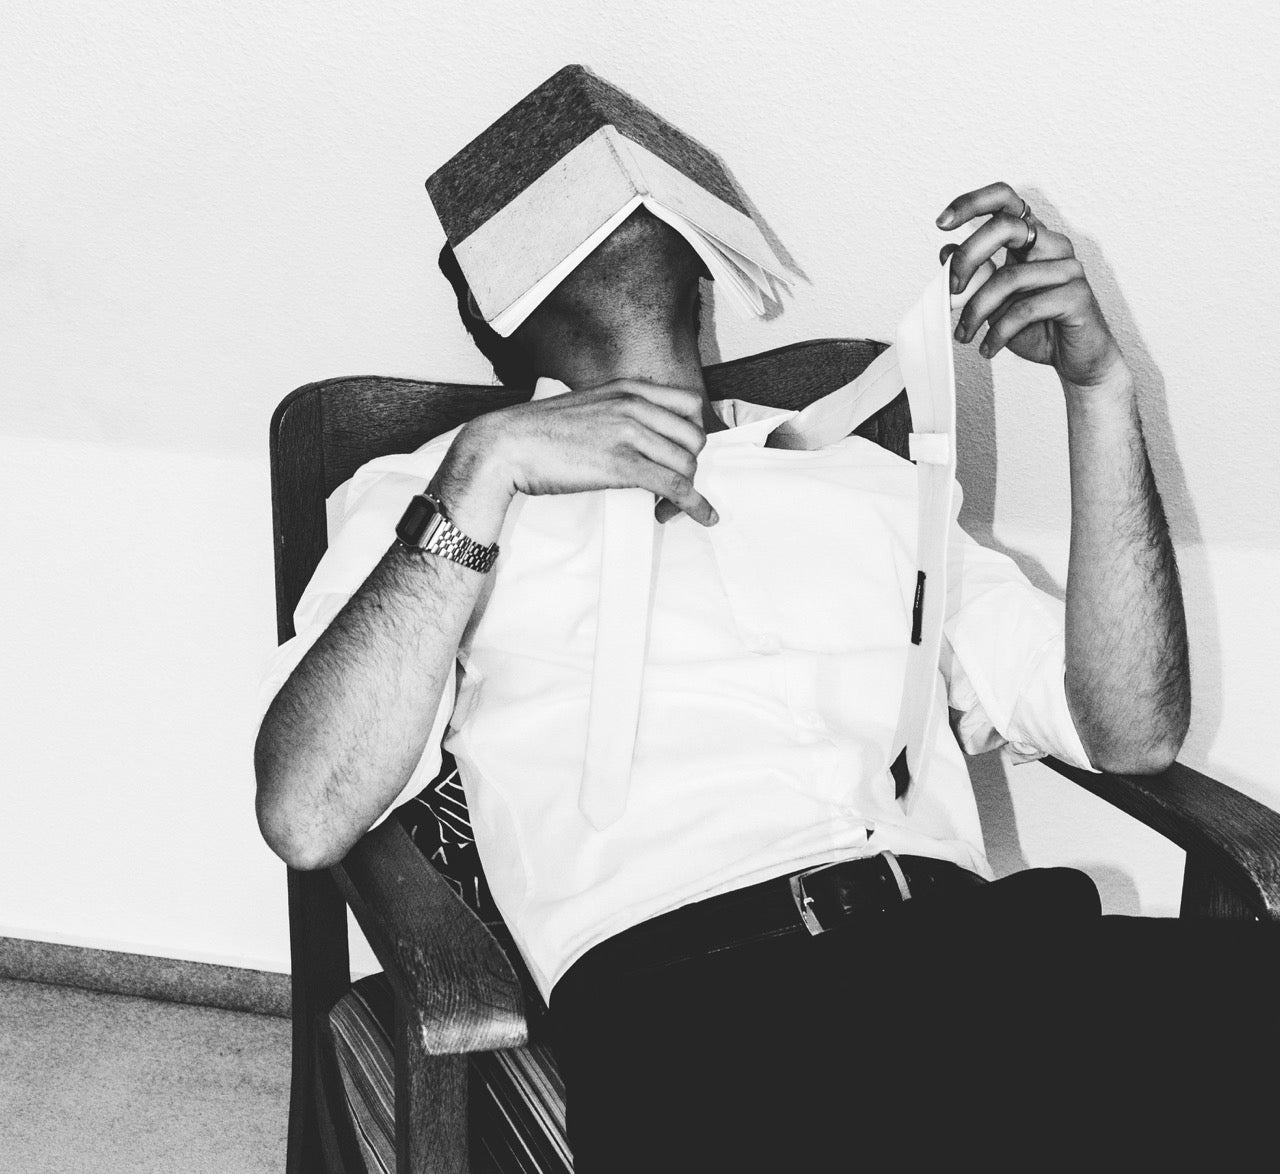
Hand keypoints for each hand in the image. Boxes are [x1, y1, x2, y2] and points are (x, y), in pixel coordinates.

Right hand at [466, 378, 717, 525]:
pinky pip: (675, 485)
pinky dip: (695, 504)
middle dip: (691, 465)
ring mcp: (628, 434)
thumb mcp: (588, 407)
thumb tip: (637, 439)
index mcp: (627, 389)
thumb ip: (617, 414)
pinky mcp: (621, 465)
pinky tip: (703, 517)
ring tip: (665, 507)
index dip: (694, 432)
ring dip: (685, 491)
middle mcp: (633, 406)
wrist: (506, 445)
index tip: (685, 454)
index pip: (689, 404)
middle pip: (693, 436)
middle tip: (673, 486)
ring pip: (686, 464)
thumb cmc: (539, 432)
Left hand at [936, 181, 1126, 389]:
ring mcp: (1068, 268)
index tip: (941, 223)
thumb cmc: (1036, 327)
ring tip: (963, 335)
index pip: (1005, 200)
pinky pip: (1026, 310)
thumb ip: (975, 276)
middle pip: (1005, 227)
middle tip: (950, 292)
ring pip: (1009, 277)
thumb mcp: (994, 301)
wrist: (1075, 358)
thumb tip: (945, 251)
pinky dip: (998, 333)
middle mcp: (1052, 245)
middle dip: (967, 258)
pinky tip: (988, 348)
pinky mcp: (1077, 296)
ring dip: (976, 311)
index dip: (971, 203)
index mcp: (1032, 238)